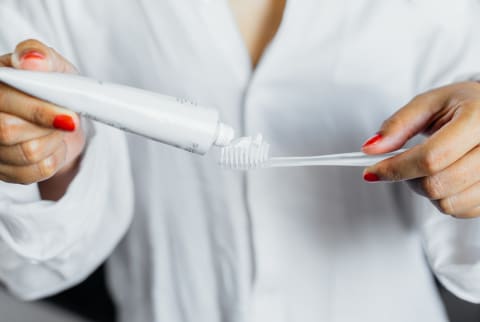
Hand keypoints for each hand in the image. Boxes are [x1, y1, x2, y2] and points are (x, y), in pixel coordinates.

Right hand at [0, 39, 84, 184]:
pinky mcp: (4, 171)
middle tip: (66, 119)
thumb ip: (41, 56)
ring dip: (53, 142)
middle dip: (48, 127)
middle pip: (8, 132)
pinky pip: (35, 173)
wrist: (63, 117)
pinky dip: (53, 160)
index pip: (4, 102)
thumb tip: (31, 60)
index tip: (68, 116)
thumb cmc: (52, 87)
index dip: (38, 110)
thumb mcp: (53, 66)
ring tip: (55, 130)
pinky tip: (51, 146)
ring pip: (27, 154)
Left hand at [361, 81, 479, 217]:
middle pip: (437, 185)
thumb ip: (398, 125)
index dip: (395, 167)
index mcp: (478, 120)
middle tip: (400, 166)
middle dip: (407, 179)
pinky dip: (444, 199)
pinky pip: (462, 211)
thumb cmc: (463, 105)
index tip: (373, 170)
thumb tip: (371, 148)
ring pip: (448, 204)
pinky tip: (444, 178)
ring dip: (426, 191)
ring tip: (428, 169)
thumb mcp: (428, 103)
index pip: (431, 158)